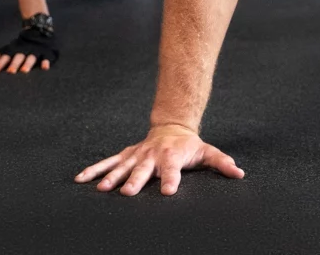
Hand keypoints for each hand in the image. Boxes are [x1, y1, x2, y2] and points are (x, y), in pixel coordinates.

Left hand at [0, 26, 56, 73]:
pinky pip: (46, 58)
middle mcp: (24, 51)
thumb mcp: (8, 48)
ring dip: (28, 64)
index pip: (5, 57)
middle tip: (10, 72)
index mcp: (14, 50)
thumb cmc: (21, 44)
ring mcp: (35, 51)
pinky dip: (45, 62)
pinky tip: (44, 67)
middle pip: (18, 58)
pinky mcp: (45, 52)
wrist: (38, 28)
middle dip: (14, 64)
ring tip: (24, 71)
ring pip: (31, 58)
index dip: (0, 63)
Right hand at [75, 124, 244, 195]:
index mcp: (172, 156)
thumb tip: (239, 174)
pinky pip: (107, 162)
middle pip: (143, 170)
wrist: (171, 127)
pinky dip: (93, 170)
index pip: (172, 170)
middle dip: (136, 181)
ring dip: (111, 177)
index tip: (169, 192)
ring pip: (122, 166)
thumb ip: (221, 163)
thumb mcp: (207, 152)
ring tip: (103, 188)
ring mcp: (136, 155)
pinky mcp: (125, 155)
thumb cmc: (189, 146)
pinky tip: (80, 179)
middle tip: (127, 192)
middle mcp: (151, 156)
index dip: (171, 180)